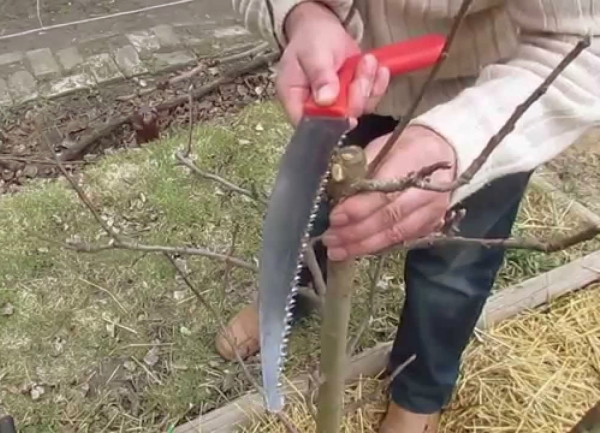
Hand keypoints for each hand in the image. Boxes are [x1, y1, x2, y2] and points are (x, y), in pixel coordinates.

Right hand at [278, 2, 389, 125]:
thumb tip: (326, 100)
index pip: (308, 124)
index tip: (345, 107)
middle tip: (361, 69)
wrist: (323, 28)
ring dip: (367, 85)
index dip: (329, 121)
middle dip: (355, 96)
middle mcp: (315, 109)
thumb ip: (320, 75)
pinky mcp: (352, 99)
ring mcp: (336, 106)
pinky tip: (377, 68)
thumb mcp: (313, 53)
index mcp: (295, 99)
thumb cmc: (310, 39)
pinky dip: (377, 85)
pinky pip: (369, 100)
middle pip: (338, 120)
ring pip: (358, 110)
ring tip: (367, 61)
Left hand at [321, 126, 457, 260]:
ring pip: (395, 234)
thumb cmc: (402, 148)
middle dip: (356, 232)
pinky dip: (377, 247)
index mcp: (412, 162)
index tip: (334, 217)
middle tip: (331, 239)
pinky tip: (357, 250)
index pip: (383, 192)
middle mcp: (427, 190)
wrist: (441, 151)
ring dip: (363, 246)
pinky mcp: (431, 225)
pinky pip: (401, 241)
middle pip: (389, 218)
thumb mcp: (380, 147)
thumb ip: (360, 170)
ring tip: (338, 251)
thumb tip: (336, 195)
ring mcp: (432, 211)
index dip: (358, 209)